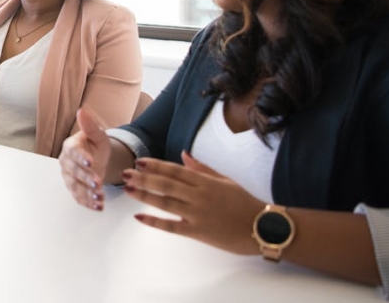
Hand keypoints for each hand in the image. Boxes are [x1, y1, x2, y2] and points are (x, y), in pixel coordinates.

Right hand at [59, 108, 111, 210]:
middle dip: (86, 178)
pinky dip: (88, 203)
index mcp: (70, 147)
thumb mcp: (97, 134)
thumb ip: (90, 126)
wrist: (97, 158)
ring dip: (87, 193)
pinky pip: (79, 197)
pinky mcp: (74, 189)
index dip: (81, 157)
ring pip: (75, 187)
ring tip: (99, 198)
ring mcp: (69, 177)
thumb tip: (82, 111)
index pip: (73, 152)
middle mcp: (66, 163)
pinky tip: (98, 206)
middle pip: (74, 172)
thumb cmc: (95, 145)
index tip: (90, 162)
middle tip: (97, 183)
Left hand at [124, 152, 261, 254]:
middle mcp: (198, 196)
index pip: (175, 170)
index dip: (156, 165)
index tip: (140, 161)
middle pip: (166, 184)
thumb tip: (183, 155)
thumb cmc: (244, 202)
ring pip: (165, 203)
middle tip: (125, 174)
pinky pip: (172, 226)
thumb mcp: (225, 180)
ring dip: (144, 195)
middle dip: (144, 178)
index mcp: (205, 182)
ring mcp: (197, 214)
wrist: (263, 227)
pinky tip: (139, 217)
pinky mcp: (197, 232)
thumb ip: (202, 169)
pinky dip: (155, 222)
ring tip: (128, 190)